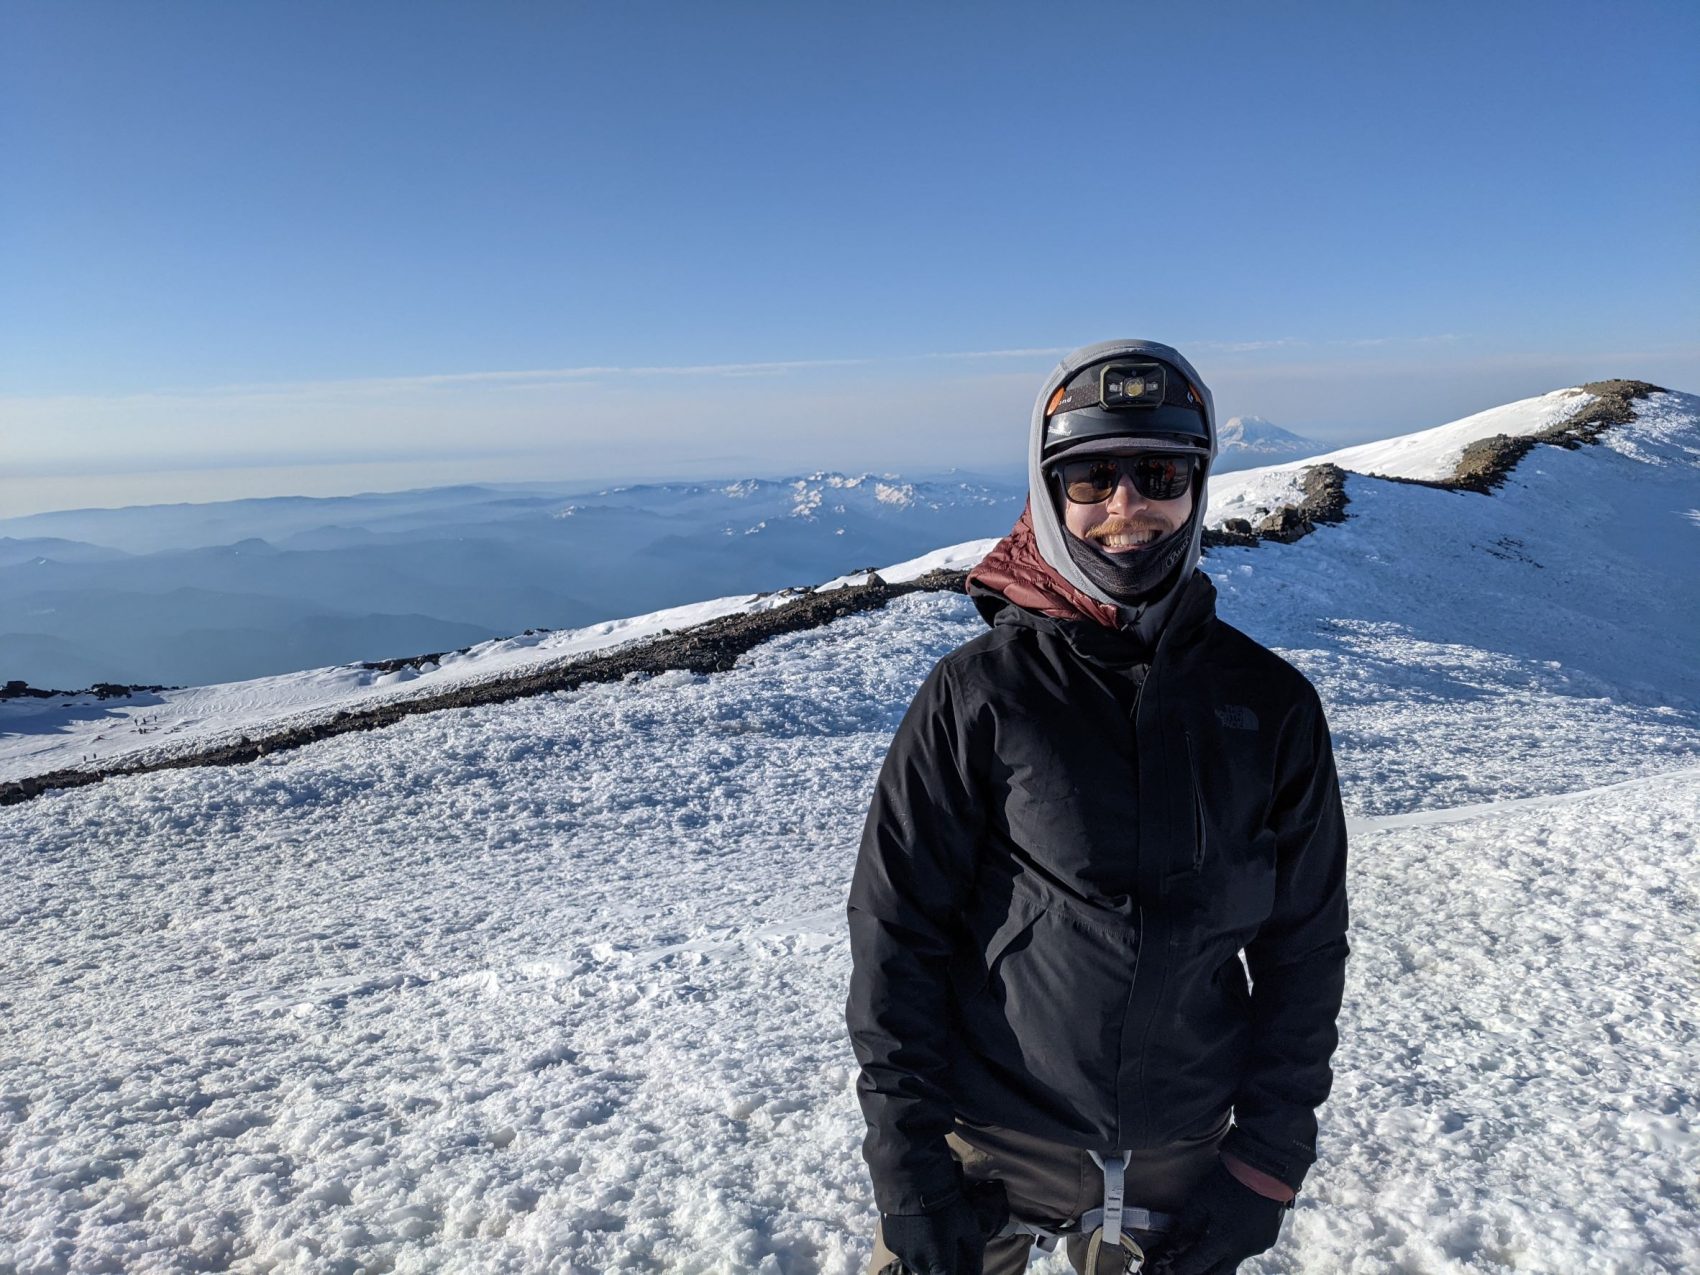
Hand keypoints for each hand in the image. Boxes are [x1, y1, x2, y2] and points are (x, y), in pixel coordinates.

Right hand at [878, 1179, 1008, 1274]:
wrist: (911, 1180)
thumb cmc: (945, 1203)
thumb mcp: (967, 1224)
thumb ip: (974, 1251)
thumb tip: (977, 1269)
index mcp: (939, 1263)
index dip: (955, 1272)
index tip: (957, 1264)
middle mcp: (918, 1264)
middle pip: (931, 1273)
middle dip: (940, 1266)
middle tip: (946, 1247)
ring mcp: (901, 1253)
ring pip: (916, 1264)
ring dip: (925, 1257)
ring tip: (931, 1237)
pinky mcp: (889, 1242)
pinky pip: (904, 1251)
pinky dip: (911, 1246)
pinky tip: (916, 1228)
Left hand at [1152, 1160, 1287, 1274]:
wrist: (1265, 1170)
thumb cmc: (1228, 1183)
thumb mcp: (1201, 1199)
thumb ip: (1188, 1223)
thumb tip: (1176, 1241)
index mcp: (1223, 1242)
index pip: (1199, 1263)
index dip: (1184, 1267)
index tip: (1173, 1269)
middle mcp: (1242, 1251)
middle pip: (1219, 1271)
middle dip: (1204, 1272)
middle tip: (1192, 1269)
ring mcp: (1258, 1246)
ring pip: (1235, 1261)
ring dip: (1221, 1261)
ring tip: (1209, 1257)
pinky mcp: (1268, 1239)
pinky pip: (1248, 1249)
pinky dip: (1236, 1248)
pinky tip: (1230, 1239)